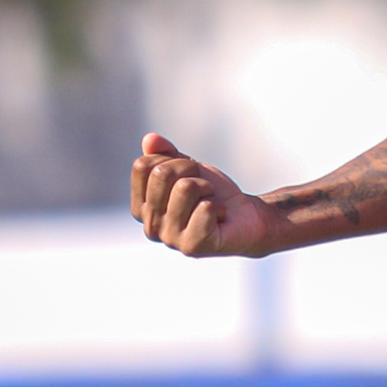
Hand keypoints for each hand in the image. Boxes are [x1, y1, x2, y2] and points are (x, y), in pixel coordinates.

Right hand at [130, 133, 278, 257]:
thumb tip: (150, 139)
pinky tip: (219, 218)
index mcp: (141, 208)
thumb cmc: (211, 192)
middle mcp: (150, 227)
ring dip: (207, 189)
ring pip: (186, 187)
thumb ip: (165, 153)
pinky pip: (206, 207)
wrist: (245, 216)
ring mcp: (170, 239)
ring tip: (210, 202)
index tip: (187, 173)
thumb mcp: (186, 167)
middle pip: (162, 174)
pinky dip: (219, 206)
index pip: (142, 166)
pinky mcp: (192, 247)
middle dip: (191, 171)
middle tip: (204, 187)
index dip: (172, 160)